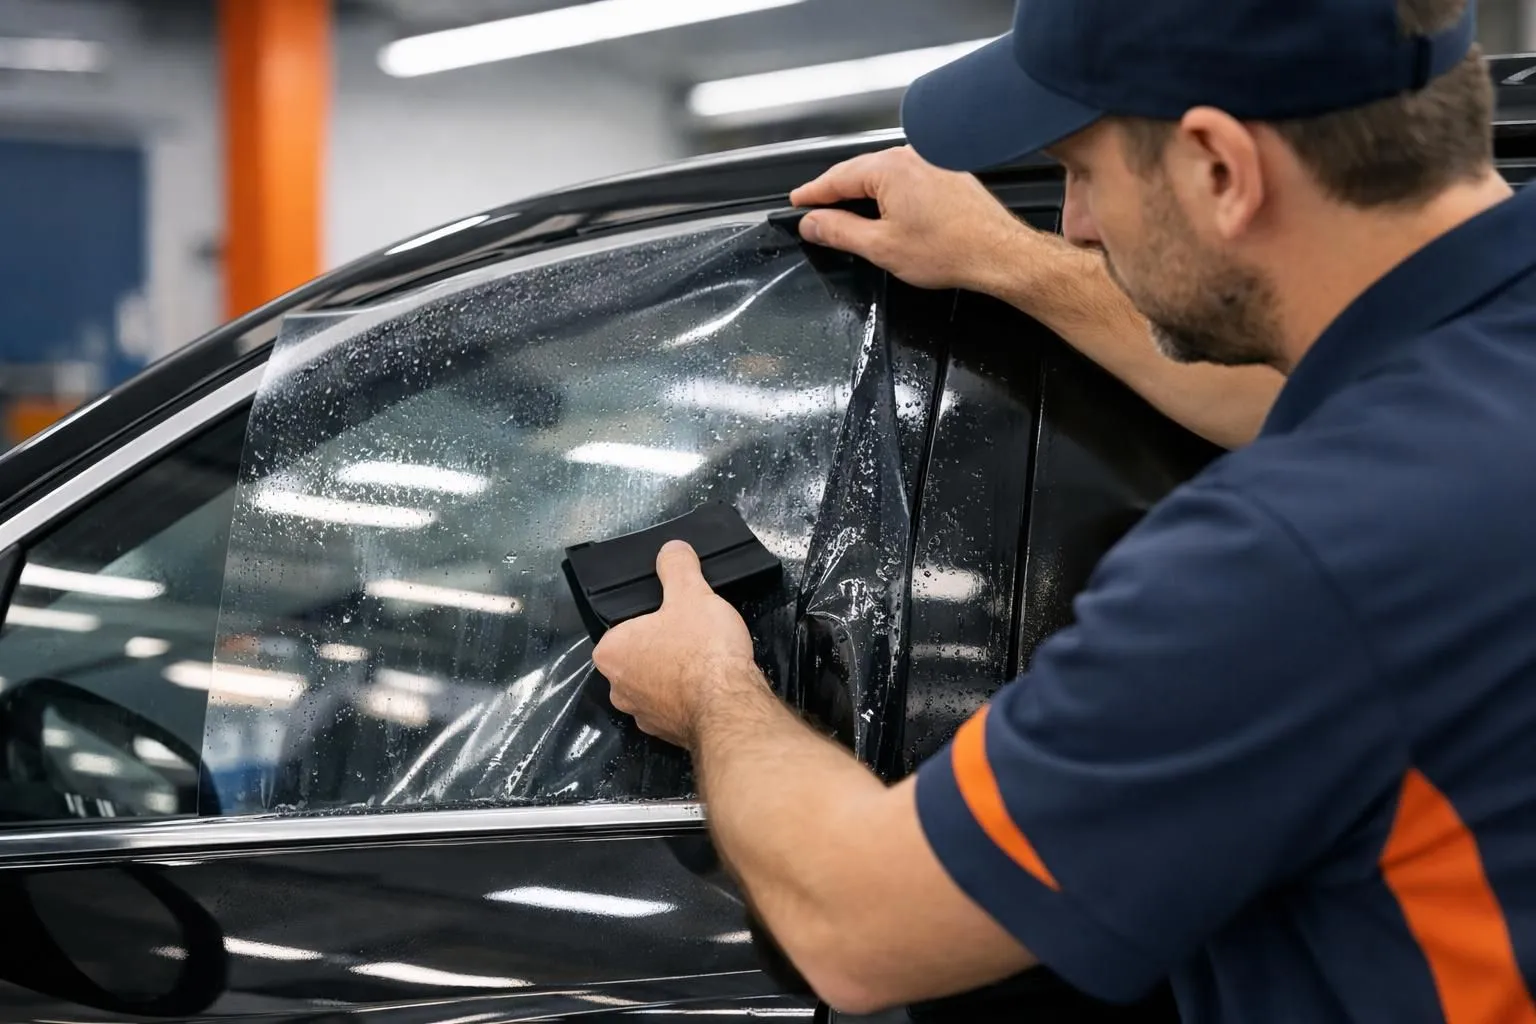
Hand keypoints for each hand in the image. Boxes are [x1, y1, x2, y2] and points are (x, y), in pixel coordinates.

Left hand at [592, 541, 763, 748]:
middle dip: (663, 648)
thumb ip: (677, 567)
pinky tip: (711, 685)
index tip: (675, 616)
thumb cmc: (702, 649)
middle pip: (639, 657)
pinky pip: (675, 707)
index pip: (623, 628)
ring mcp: (642, 716)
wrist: (730, 706)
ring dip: (676, 675)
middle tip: (692, 634)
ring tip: (706, 660)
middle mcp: (618, 689)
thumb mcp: (691, 593)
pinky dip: (690, 697)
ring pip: (657, 684)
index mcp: (611, 652)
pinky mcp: (668, 734)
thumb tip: (671, 549)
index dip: (651, 619)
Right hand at [791, 146, 1037, 294]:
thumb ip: (839, 232)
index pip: (836, 178)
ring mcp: (931, 161)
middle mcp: (910, 156)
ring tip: (845, 215)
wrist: (998, 253)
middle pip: (858, 172)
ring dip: (862, 193)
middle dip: (835, 193)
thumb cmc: (950, 249)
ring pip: (882, 175)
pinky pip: (905, 178)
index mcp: (889, 168)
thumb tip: (813, 223)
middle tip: (814, 212)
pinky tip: (884, 212)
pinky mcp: (946, 172)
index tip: (797, 202)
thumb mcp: (880, 246)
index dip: (812, 193)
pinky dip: (888, 193)